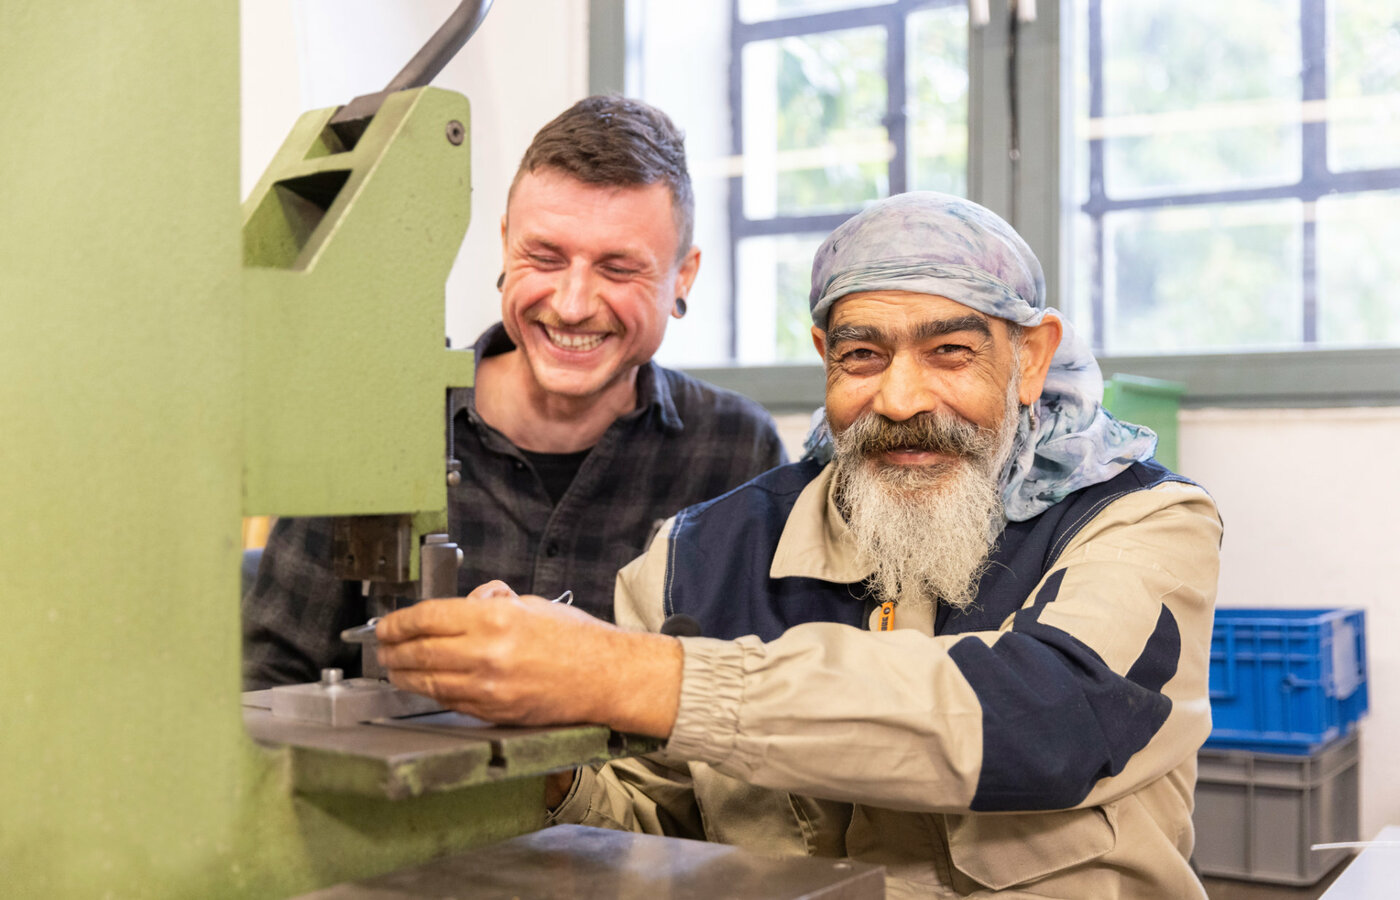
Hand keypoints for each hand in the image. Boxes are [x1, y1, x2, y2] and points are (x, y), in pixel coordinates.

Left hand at [375, 581, 682, 734]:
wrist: (606, 678)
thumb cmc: (577, 640)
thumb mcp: (532, 605)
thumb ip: (492, 603)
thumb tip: (465, 604)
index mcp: (495, 620)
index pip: (427, 618)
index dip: (398, 622)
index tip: (386, 624)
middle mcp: (486, 655)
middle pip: (419, 652)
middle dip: (393, 650)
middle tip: (382, 647)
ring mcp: (488, 688)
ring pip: (428, 682)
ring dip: (404, 675)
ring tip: (394, 668)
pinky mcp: (493, 712)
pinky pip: (450, 701)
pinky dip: (431, 691)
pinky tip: (424, 685)